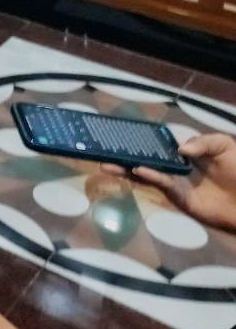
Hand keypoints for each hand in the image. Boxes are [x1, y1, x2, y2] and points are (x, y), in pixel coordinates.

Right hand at [102, 133, 235, 233]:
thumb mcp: (225, 146)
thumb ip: (203, 142)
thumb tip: (179, 149)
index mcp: (185, 152)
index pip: (159, 143)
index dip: (143, 138)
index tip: (123, 132)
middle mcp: (175, 166)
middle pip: (145, 157)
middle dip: (125, 153)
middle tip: (104, 148)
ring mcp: (173, 181)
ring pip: (144, 172)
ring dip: (125, 168)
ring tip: (106, 163)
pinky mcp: (176, 196)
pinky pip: (159, 183)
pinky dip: (148, 176)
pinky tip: (136, 169)